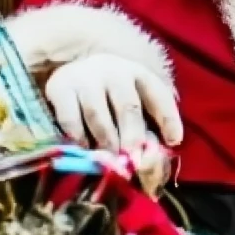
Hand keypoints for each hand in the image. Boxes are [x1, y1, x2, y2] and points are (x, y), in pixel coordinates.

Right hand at [44, 54, 182, 153]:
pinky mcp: (60, 88)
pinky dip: (78, 137)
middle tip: (135, 160)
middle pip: (128, 106)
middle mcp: (114, 71)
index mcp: (138, 74)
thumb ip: (145, 130)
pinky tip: (84, 149)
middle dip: (133, 136)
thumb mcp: (130, 104)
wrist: (71, 71)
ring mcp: (86, 78)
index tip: (174, 141)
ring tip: (111, 161)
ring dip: (106, 141)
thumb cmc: (109, 96)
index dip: (168, 117)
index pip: (158, 94)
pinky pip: (71, 118)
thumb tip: (152, 163)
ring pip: (99, 114)